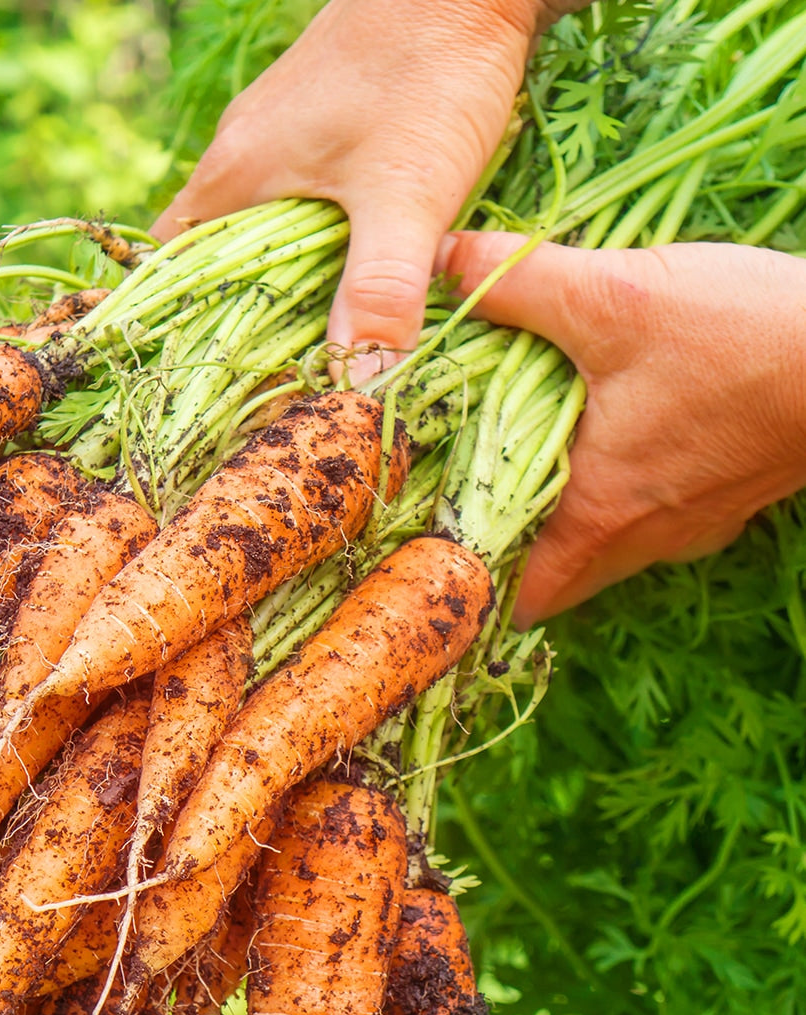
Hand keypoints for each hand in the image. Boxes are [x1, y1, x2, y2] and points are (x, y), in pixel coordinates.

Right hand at [152, 0, 568, 380]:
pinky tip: (345, 268)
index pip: (166, 269)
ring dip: (274, 284)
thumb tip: (356, 383)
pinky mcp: (318, 124)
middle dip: (233, 319)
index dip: (175, 328)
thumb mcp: (407, 191)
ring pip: (253, 231)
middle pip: (209, 259)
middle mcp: (238, 157)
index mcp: (231, 177)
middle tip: (265, 382)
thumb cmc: (429, 70)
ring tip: (304, 343)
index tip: (202, 382)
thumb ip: (380, 288)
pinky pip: (290, 202)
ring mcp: (276, 137)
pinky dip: (306, 245)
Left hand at [437, 231, 805, 625]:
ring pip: (602, 549)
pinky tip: (604, 445)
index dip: (469, 586)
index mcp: (598, 517)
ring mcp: (691, 526)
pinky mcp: (728, 499)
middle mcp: (641, 539)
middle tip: (459, 509)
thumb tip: (441, 262)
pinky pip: (650, 519)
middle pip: (554, 579)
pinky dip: (615, 498)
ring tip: (516, 473)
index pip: (515, 596)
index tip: (427, 561)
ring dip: (561, 523)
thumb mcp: (614, 297)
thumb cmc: (743, 339)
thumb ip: (519, 281)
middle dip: (507, 553)